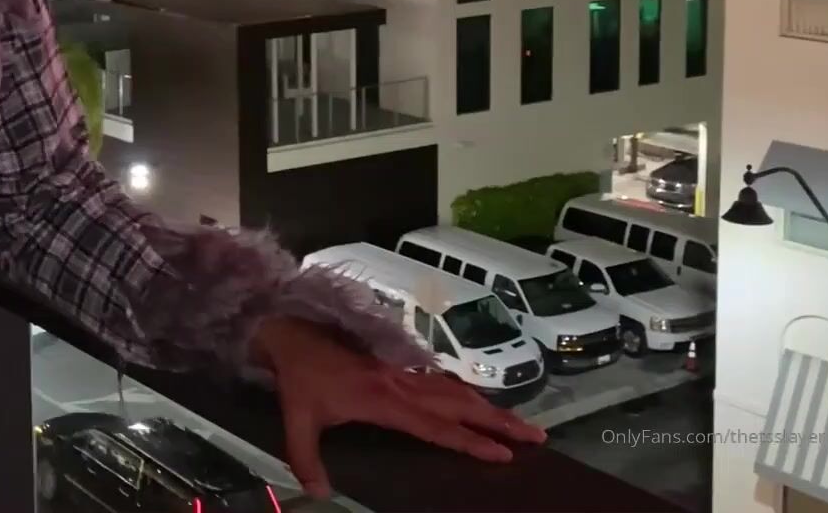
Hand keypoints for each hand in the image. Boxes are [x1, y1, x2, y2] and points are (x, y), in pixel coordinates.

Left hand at [252, 315, 546, 499]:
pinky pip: (441, 381)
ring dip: (490, 406)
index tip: (504, 454)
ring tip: (523, 423)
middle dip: (500, 421)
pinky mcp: (398, 364)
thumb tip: (319, 494)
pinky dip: (467, 392)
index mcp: (383, 399)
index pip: (436, 425)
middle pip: (460, 404)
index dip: (470, 441)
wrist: (290, 332)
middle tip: (537, 437)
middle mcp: (401, 383)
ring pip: (456, 390)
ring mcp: (403, 371)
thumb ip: (306, 458)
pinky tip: (480, 402)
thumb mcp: (297, 419)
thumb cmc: (298, 377)